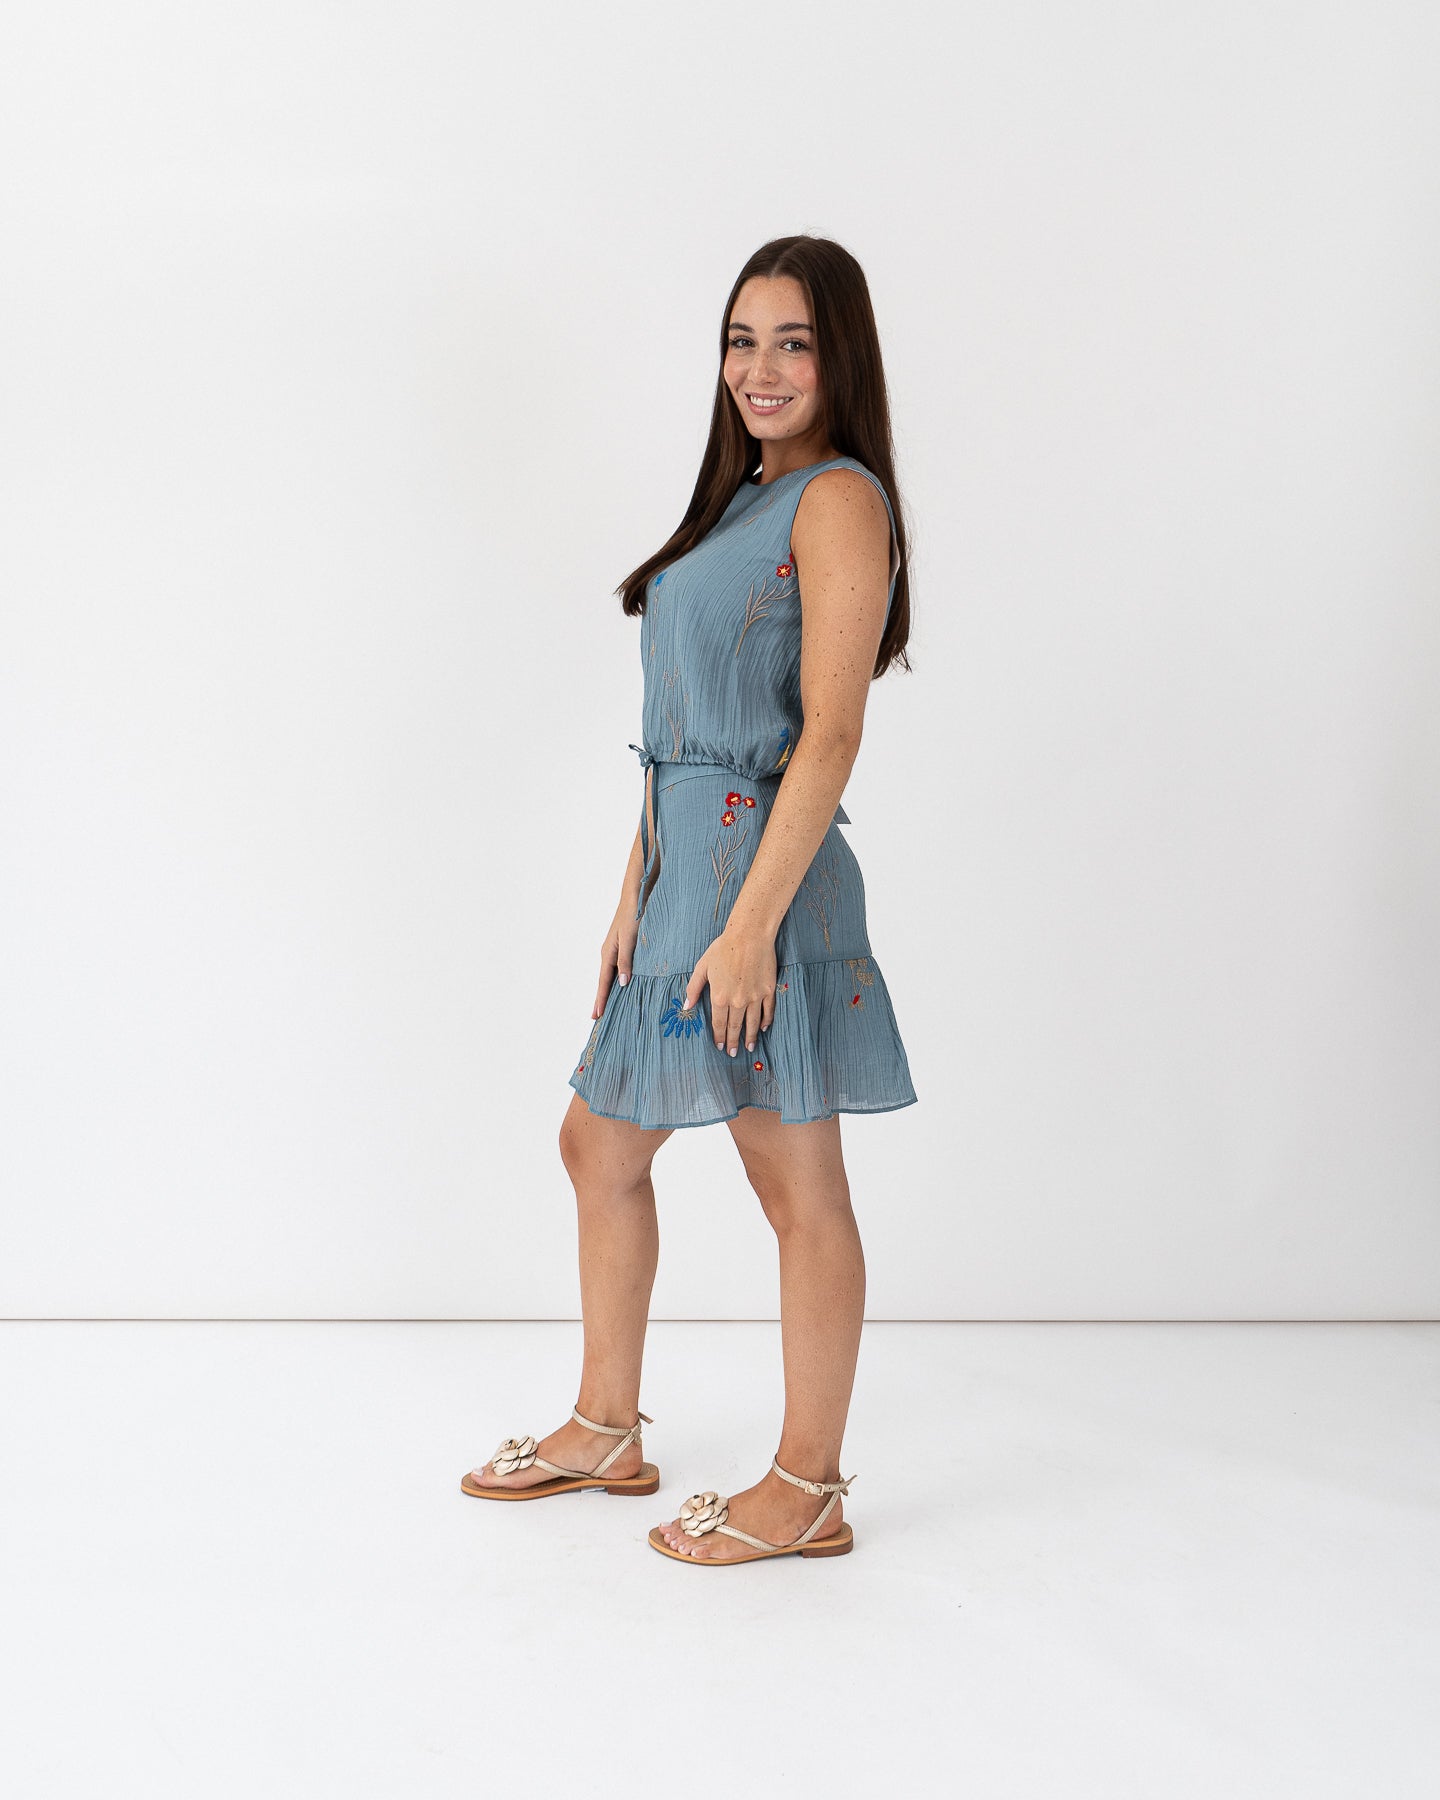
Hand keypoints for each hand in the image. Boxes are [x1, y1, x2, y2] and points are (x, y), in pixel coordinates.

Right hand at [591, 897, 639, 1019]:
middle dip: (600, 999)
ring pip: (609, 976)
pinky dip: (615, 980)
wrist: (635, 898)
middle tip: (597, 1017)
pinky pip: (616, 968)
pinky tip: (619, 985)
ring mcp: (614, 950)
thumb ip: (626, 961)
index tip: (598, 1015)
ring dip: (607, 991)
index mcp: (608, 954)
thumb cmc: (633, 917)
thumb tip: (621, 983)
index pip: (603, 982)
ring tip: (606, 1006)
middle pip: (603, 982)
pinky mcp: (621, 947)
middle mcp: (608, 954)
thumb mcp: (630, 940)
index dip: (601, 999)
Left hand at [684, 927, 777, 1056]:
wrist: (749, 935)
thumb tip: (687, 1005)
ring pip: (752, 1023)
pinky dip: (766, 1022)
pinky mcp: (768, 990)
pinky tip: (763, 1029)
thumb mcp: (703, 966)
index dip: (718, 1036)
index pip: (718, 1023)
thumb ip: (694, 988)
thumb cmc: (723, 948)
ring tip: (749, 1048)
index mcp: (719, 996)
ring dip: (750, 1037)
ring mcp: (755, 997)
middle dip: (733, 1042)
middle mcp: (737, 1001)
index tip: (719, 1046)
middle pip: (735, 1026)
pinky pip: (768, 1011)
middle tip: (732, 1054)